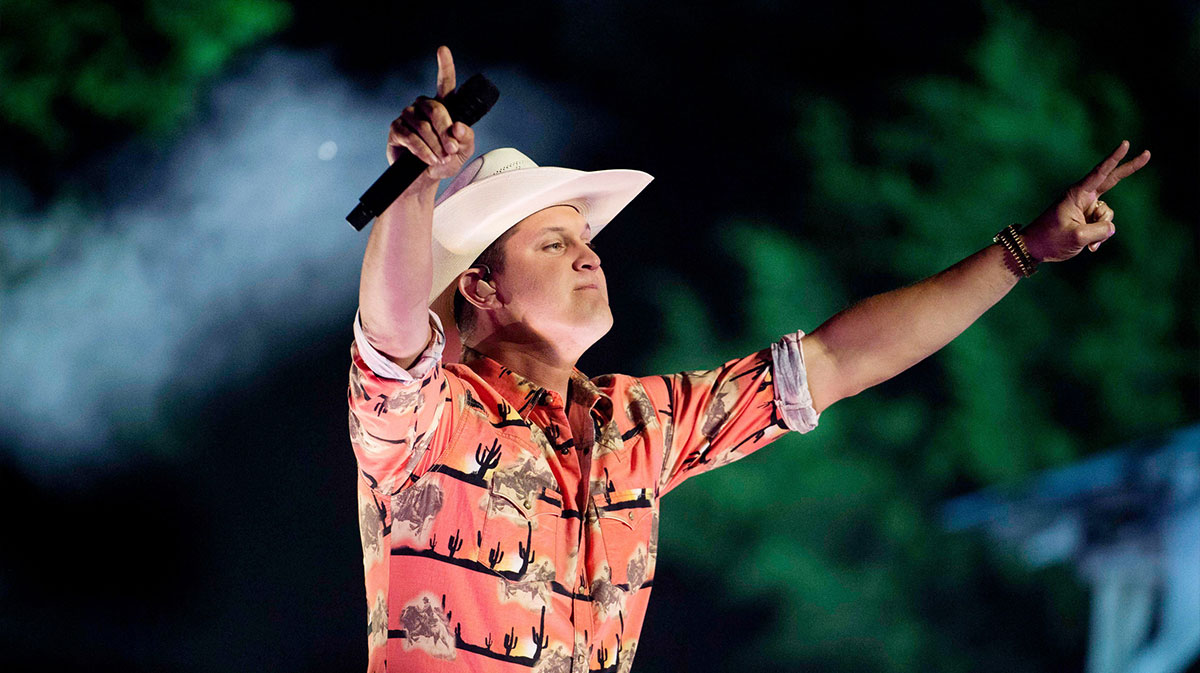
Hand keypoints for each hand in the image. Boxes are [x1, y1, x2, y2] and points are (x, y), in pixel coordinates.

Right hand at [387, 45, 475, 186]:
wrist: (424, 180)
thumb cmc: (444, 161)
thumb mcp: (463, 151)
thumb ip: (466, 138)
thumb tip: (458, 127)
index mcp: (442, 106)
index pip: (444, 83)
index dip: (444, 66)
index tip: (442, 50)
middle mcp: (423, 107)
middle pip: (436, 109)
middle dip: (446, 131)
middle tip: (451, 149)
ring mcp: (408, 116)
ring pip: (424, 126)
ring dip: (435, 145)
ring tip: (440, 159)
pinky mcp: (396, 130)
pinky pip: (411, 137)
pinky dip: (423, 151)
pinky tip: (428, 160)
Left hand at [1020, 140, 1149, 261]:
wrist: (1035, 249)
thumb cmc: (1051, 239)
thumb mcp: (1077, 237)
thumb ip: (1099, 230)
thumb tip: (1110, 227)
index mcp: (1077, 194)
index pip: (1099, 173)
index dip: (1114, 159)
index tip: (1125, 143)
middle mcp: (1084, 197)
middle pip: (1112, 180)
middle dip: (1130, 168)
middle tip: (1147, 153)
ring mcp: (1087, 208)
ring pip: (1108, 215)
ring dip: (1101, 232)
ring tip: (1086, 242)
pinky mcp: (1088, 219)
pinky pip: (1104, 227)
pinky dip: (1099, 237)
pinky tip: (1089, 247)